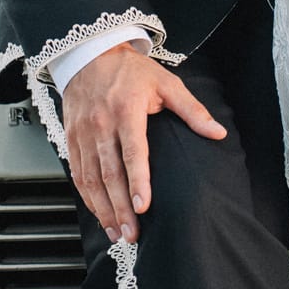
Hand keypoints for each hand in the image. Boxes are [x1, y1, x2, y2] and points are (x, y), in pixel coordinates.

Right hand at [61, 42, 226, 244]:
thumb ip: (192, 110)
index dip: (138, 181)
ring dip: (103, 209)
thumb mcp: (165, 83)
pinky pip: (77, 174)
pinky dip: (87, 198)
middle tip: (131, 234)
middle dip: (120, 207)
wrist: (88, 54)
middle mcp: (101, 124)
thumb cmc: (129, 71)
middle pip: (109, 173)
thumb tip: (217, 132)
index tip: (144, 207)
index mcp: (127, 110)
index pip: (133, 152)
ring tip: (116, 233)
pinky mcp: (71, 139)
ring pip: (90, 179)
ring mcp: (83, 133)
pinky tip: (99, 215)